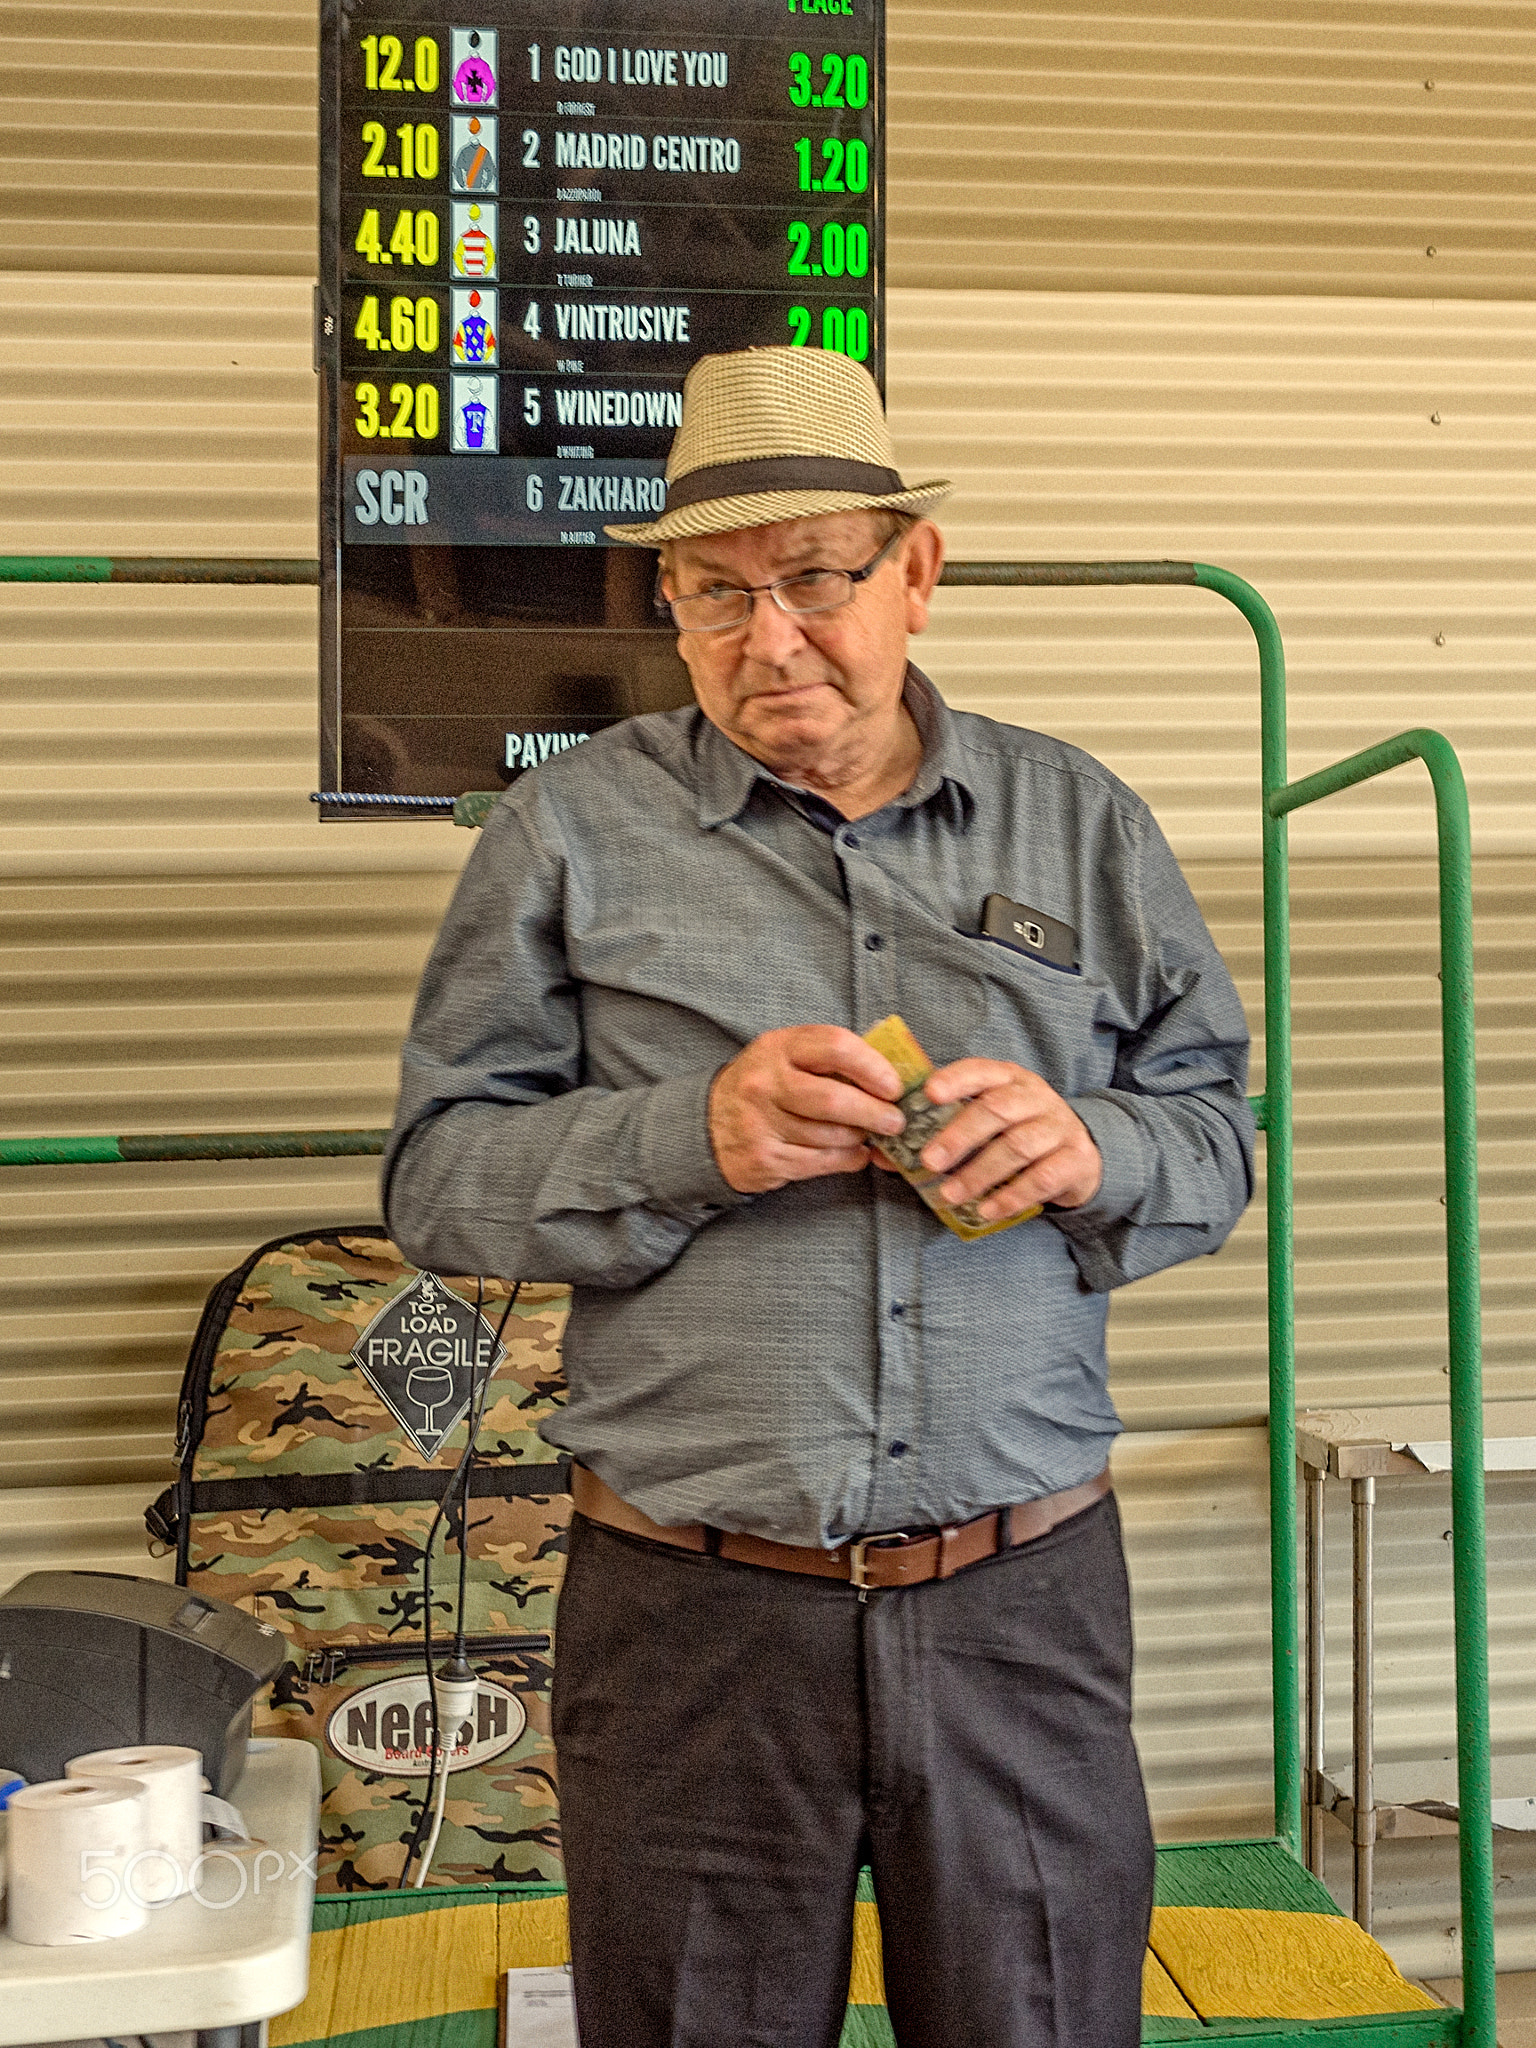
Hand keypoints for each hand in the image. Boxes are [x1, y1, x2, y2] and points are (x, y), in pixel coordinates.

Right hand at [709, 1026, 904, 1194]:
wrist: (705, 1126)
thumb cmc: (762, 1087)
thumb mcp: (785, 1056)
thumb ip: (831, 1058)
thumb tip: (891, 1071)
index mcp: (778, 1047)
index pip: (835, 1046)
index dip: (873, 1066)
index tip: (893, 1085)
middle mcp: (766, 1083)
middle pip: (834, 1099)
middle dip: (875, 1113)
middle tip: (895, 1121)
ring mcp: (761, 1123)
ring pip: (830, 1136)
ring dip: (860, 1138)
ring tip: (869, 1135)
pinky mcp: (765, 1158)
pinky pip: (821, 1162)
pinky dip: (848, 1159)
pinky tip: (855, 1153)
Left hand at [917, 1058, 1102, 1220]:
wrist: (1079, 1155)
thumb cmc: (1020, 1132)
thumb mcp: (990, 1119)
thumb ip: (947, 1127)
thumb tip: (889, 1152)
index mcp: (1010, 1078)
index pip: (982, 1070)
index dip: (956, 1080)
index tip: (929, 1094)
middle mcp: (1036, 1097)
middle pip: (997, 1109)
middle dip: (960, 1136)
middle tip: (930, 1161)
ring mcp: (1060, 1127)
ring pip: (1017, 1146)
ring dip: (979, 1173)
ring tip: (950, 1194)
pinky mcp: (1076, 1159)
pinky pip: (1042, 1179)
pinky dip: (1011, 1196)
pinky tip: (987, 1210)